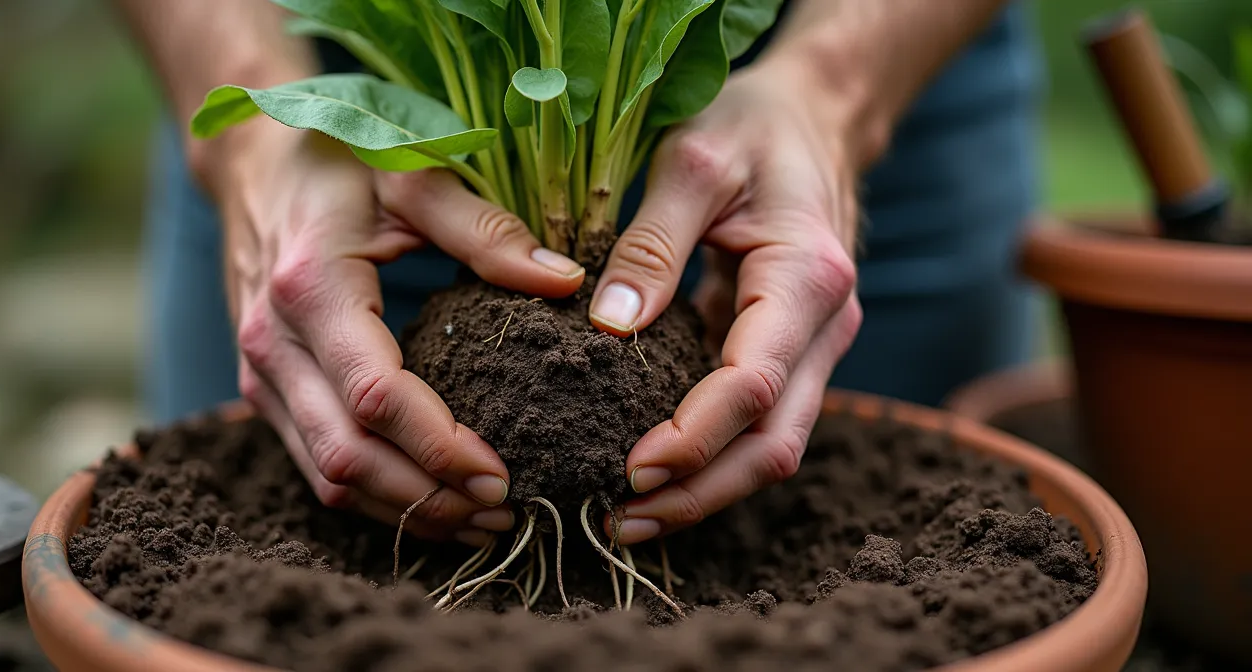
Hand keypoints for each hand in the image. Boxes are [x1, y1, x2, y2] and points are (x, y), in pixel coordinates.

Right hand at [196, 119, 585, 543]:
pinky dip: (375, 495)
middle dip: (430, 497)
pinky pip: (315, 465)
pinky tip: (433, 499)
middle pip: (347, 456)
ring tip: (480, 519)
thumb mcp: (413, 176)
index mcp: (312, 288)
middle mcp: (275, 344)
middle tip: (505, 511)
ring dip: (404, 509)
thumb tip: (568, 283)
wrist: (252, 166)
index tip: (503, 473)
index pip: (376, 396)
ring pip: (327, 476)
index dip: (439, 447)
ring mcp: (260, 376)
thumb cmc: (339, 164)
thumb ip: (487, 230)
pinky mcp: (263, 392)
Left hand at [588, 56, 864, 543]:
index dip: (694, 437)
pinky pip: (762, 423)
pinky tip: (658, 474)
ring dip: (708, 489)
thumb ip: (651, 244)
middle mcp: (827, 325)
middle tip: (622, 519)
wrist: (816, 118)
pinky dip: (715, 457)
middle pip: (775, 442)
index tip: (631, 469)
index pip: (753, 384)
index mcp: (807, 277)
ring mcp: (817, 346)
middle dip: (700, 491)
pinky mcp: (794, 352)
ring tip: (631, 516)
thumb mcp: (691, 162)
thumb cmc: (751, 127)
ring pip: (775, 445)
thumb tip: (608, 330)